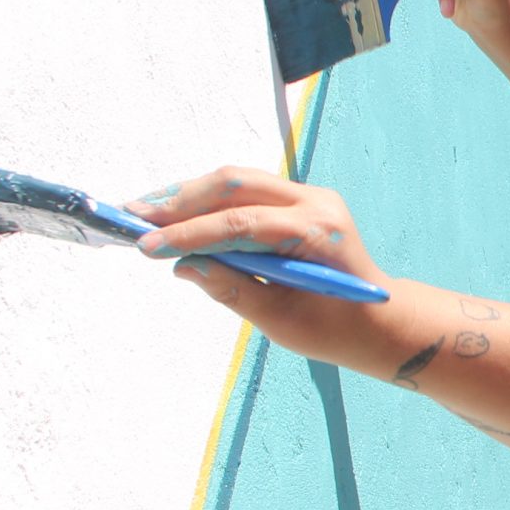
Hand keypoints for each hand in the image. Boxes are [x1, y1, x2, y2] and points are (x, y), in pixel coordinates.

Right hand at [126, 167, 392, 360]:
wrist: (376, 320)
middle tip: (134, 216)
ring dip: (189, 195)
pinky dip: (209, 201)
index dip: (187, 234)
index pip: (239, 224)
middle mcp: (316, 203)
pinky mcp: (300, 200)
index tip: (146, 246)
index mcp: (316, 232)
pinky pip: (247, 191)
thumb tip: (182, 265)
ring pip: (237, 181)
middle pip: (235, 185)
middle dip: (180, 201)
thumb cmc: (333, 328)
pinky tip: (176, 213)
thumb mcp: (281, 320)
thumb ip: (231, 289)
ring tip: (145, 211)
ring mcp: (310, 196)